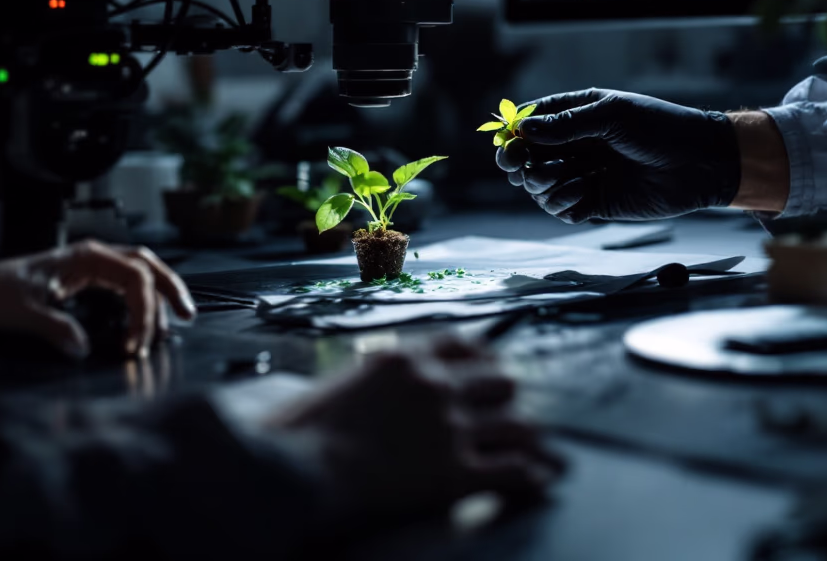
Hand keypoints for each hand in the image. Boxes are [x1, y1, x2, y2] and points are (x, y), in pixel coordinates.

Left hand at [0, 240, 195, 358]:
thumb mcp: (21, 313)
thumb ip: (55, 328)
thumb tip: (84, 347)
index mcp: (83, 256)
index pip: (134, 277)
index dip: (143, 312)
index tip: (135, 344)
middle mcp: (90, 256)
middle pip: (147, 264)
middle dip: (171, 289)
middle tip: (187, 316)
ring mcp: (87, 266)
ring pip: (138, 271)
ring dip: (159, 292)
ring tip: (174, 318)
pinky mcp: (81, 279)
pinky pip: (122, 283)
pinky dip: (140, 298)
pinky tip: (144, 316)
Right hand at [267, 339, 563, 524]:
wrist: (291, 473)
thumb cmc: (297, 435)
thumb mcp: (337, 385)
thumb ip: (373, 380)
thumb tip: (379, 388)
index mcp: (405, 358)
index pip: (464, 344)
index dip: (485, 358)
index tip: (491, 369)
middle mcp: (434, 385)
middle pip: (502, 379)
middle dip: (507, 399)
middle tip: (509, 414)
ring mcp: (448, 428)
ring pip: (519, 423)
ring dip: (526, 439)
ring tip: (534, 450)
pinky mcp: (454, 473)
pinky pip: (515, 471)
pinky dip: (530, 478)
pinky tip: (535, 482)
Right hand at [497, 88, 740, 222]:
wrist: (701, 163)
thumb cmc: (661, 128)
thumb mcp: (612, 116)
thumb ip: (567, 124)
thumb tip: (523, 129)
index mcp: (579, 115)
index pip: (533, 123)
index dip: (515, 134)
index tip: (508, 145)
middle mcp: (577, 145)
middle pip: (529, 158)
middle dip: (521, 164)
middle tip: (519, 168)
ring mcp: (584, 174)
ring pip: (541, 185)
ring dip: (543, 184)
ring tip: (562, 178)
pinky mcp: (595, 203)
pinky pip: (562, 209)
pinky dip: (563, 204)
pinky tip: (582, 194)